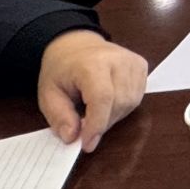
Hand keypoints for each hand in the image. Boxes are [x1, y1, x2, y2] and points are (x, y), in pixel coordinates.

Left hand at [37, 31, 146, 151]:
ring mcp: (133, 61)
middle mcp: (118, 60)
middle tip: (86, 129)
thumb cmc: (61, 70)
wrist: (76, 44)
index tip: (87, 144)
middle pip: (120, 102)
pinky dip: (124, 107)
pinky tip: (110, 103)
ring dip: (114, 116)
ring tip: (96, 114)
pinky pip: (138, 95)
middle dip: (103, 123)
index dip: (97, 124)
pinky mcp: (141, 65)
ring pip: (132, 101)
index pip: (102, 97)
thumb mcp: (48, 94)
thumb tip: (73, 137)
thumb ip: (59, 117)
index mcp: (92, 64)